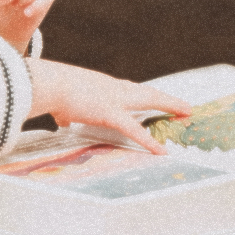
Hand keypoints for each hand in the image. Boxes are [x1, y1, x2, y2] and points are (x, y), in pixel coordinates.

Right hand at [24, 59, 188, 154]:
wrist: (48, 83)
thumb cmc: (50, 88)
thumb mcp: (62, 100)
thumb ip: (67, 111)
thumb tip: (63, 119)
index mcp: (103, 86)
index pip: (129, 90)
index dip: (144, 95)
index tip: (155, 98)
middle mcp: (113, 89)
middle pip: (147, 92)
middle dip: (167, 99)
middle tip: (184, 106)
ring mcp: (115, 99)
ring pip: (150, 100)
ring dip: (170, 106)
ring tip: (187, 112)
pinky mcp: (110, 113)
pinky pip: (134, 130)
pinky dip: (149, 141)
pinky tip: (161, 151)